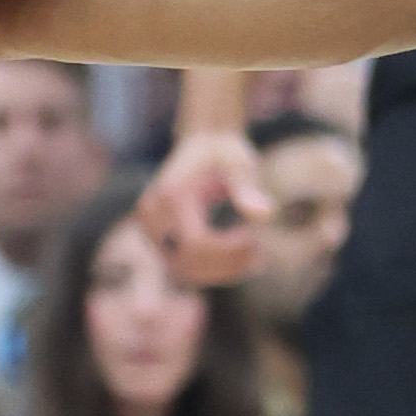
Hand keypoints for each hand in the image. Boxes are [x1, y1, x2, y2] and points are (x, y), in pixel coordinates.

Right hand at [138, 124, 272, 286]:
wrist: (202, 143)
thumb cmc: (225, 153)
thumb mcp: (240, 165)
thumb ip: (248, 189)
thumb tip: (266, 214)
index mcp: (171, 197)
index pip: (196, 244)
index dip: (228, 252)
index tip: (256, 239)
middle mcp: (152, 216)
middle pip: (186, 263)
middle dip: (226, 265)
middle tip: (260, 252)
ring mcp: (150, 230)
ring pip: (184, 270)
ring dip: (221, 271)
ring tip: (255, 255)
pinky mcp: (156, 239)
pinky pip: (183, 266)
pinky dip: (212, 268)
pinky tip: (240, 256)